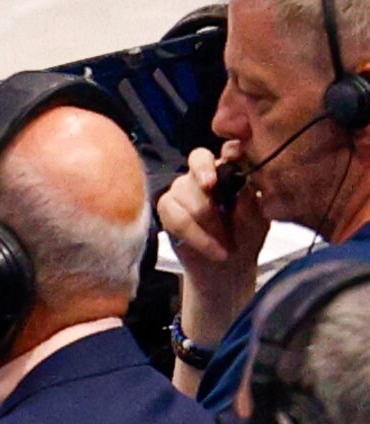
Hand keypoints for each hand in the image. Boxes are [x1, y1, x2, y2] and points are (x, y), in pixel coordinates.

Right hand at [160, 141, 264, 343]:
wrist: (227, 271)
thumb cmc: (245, 241)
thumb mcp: (257, 222)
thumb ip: (249, 201)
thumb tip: (242, 181)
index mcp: (227, 172)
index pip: (217, 151)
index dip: (217, 158)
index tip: (222, 174)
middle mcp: (201, 176)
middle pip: (196, 168)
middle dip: (213, 200)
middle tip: (226, 220)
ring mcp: (181, 191)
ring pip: (183, 192)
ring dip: (206, 223)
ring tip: (224, 245)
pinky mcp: (167, 210)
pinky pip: (173, 214)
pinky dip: (195, 234)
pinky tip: (211, 248)